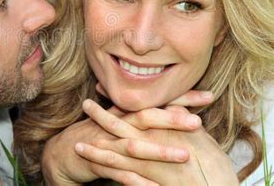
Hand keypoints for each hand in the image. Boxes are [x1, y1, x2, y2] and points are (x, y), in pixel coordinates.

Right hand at [41, 90, 211, 184]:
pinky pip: (121, 173)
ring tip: (185, 155)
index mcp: (127, 111)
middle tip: (197, 121)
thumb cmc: (100, 135)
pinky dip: (138, 181)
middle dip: (171, 118)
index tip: (208, 96)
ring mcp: (108, 143)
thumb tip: (178, 111)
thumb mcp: (122, 120)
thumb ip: (145, 115)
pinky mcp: (100, 163)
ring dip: (160, 151)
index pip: (157, 100)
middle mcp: (118, 123)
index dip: (181, 97)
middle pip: (146, 117)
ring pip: (136, 146)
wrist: (66, 151)